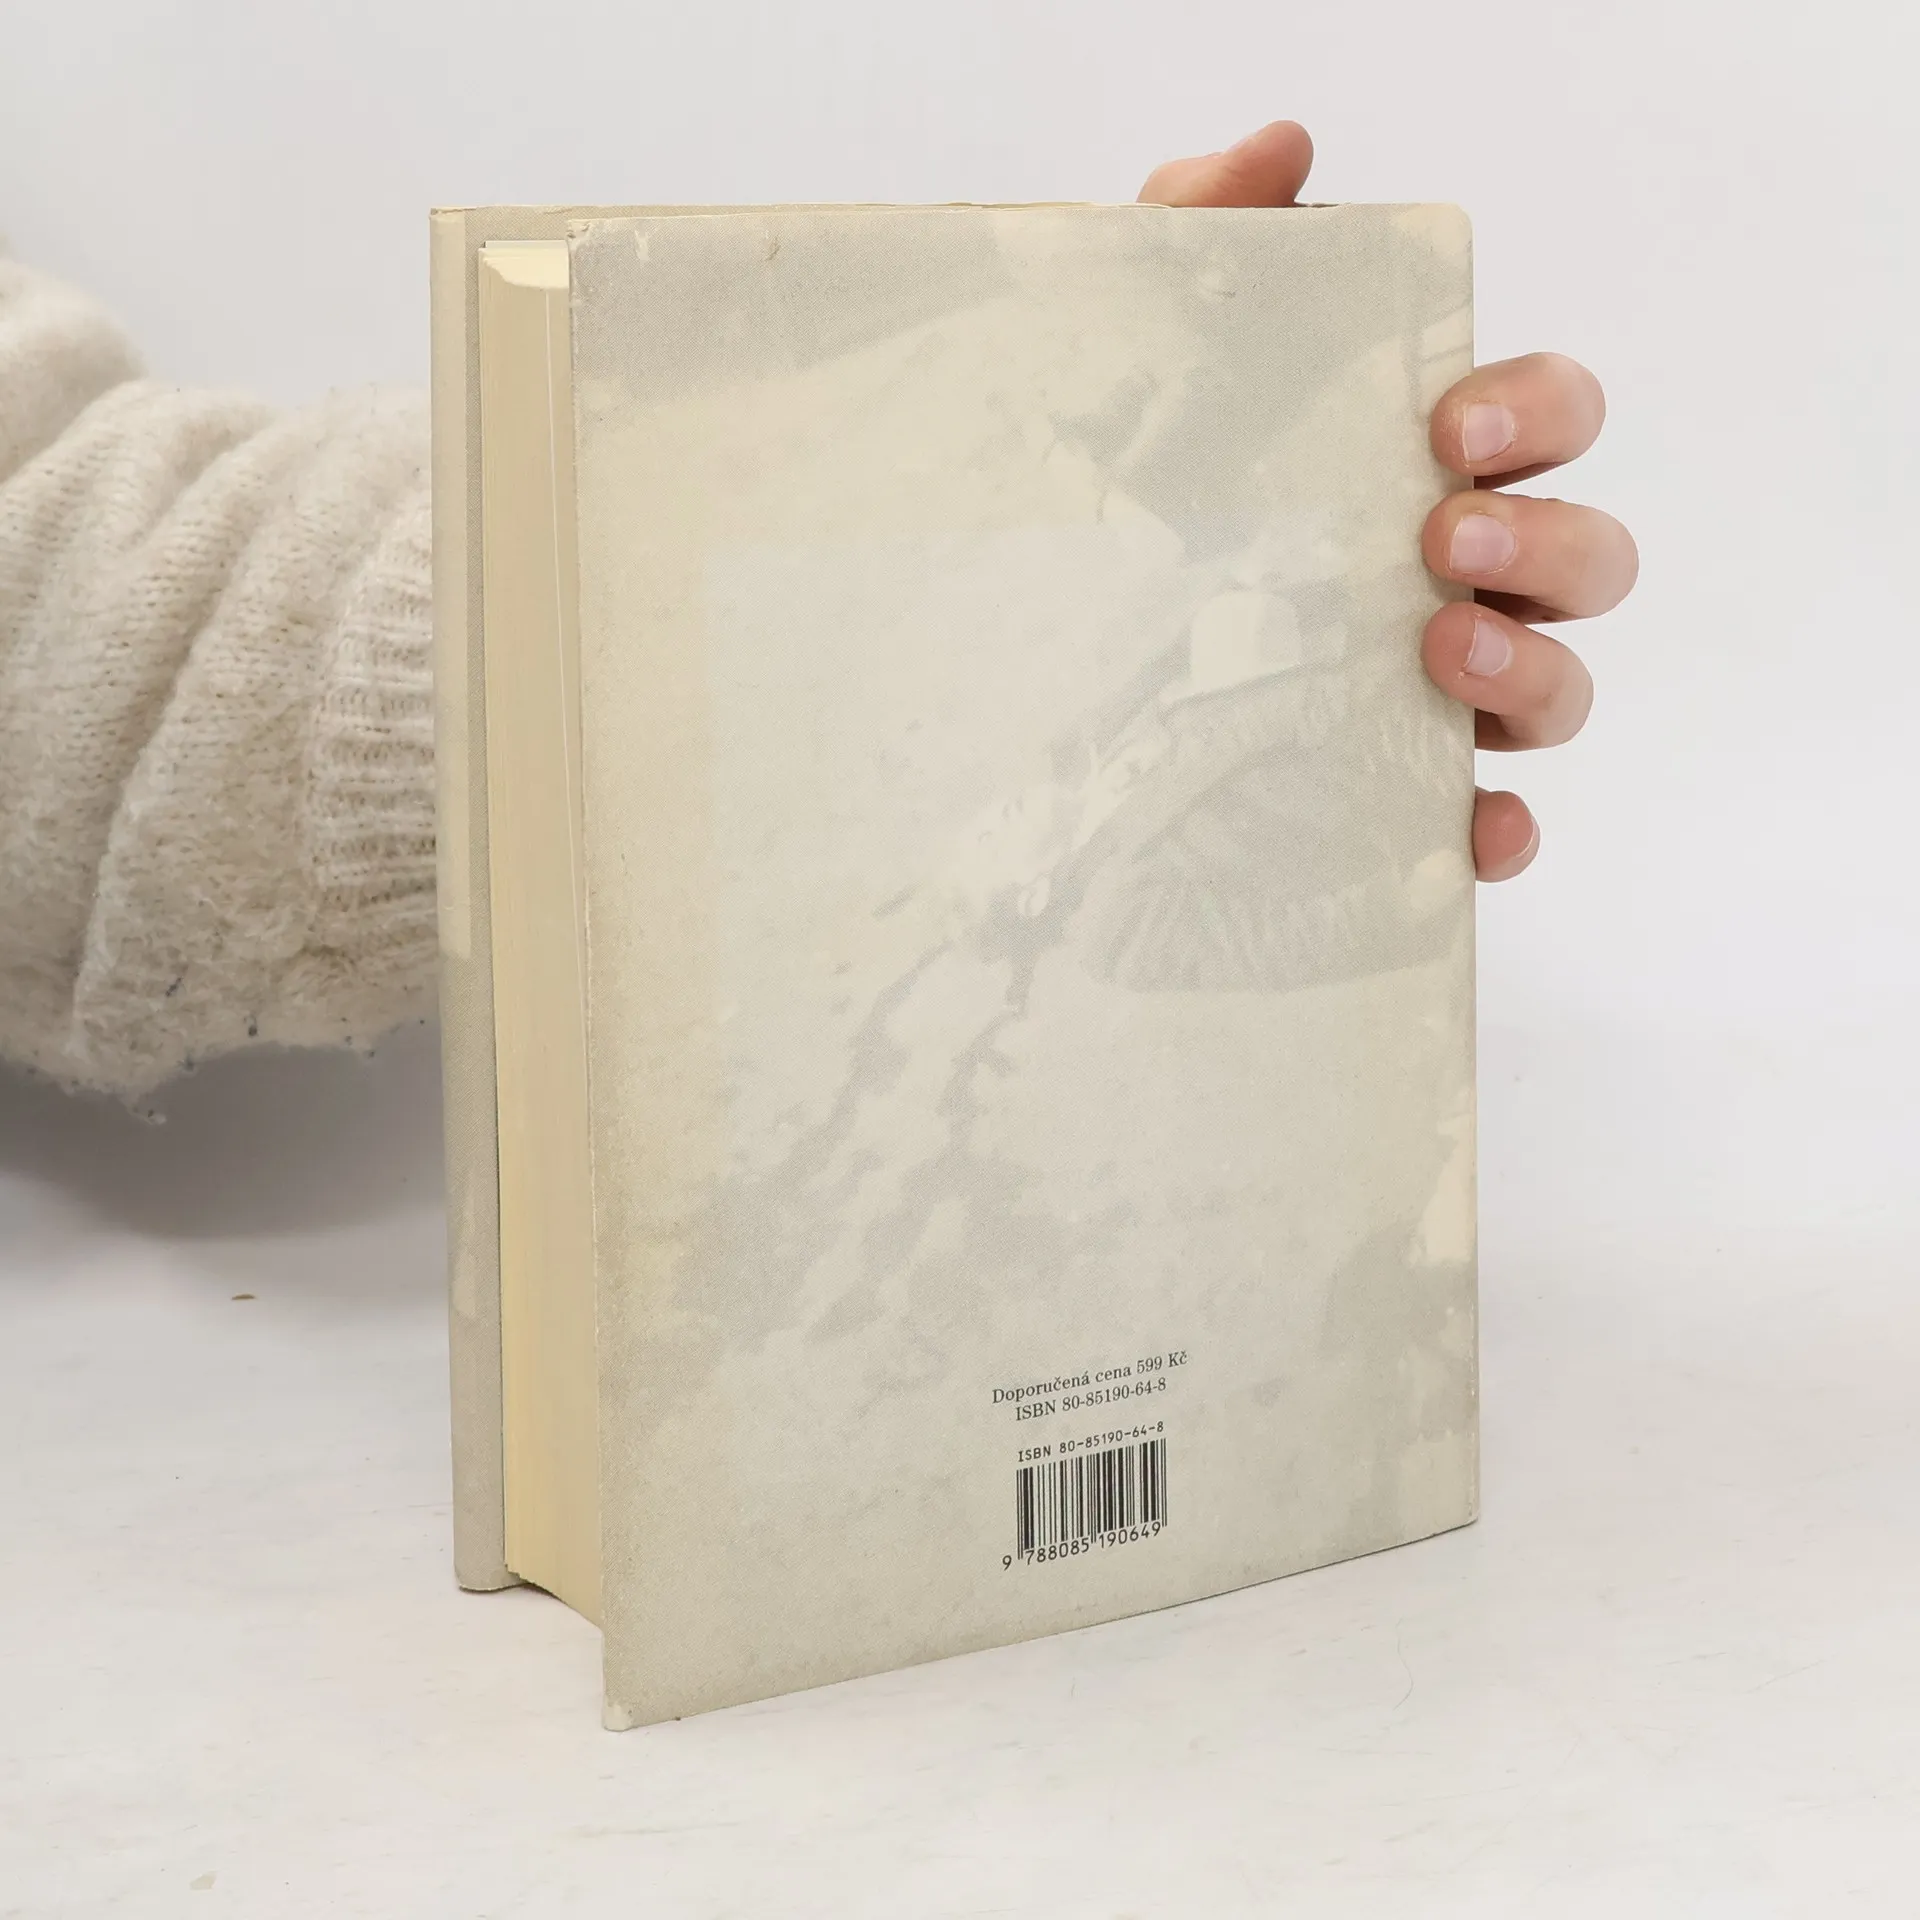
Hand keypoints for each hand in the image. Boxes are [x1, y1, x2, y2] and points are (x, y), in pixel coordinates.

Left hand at [1140, 121, 1635, 881]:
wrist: (1033, 641)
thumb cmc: (1128, 484)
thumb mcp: (1147, 348)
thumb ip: (1209, 229)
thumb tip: (1283, 148)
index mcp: (1426, 469)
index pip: (1548, 418)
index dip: (1537, 409)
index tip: (1451, 421)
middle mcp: (1456, 580)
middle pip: (1587, 558)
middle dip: (1544, 539)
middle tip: (1437, 534)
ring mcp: (1435, 696)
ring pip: (1561, 690)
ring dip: (1533, 670)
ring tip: (1436, 648)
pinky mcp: (1394, 797)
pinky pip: (1488, 826)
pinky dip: (1499, 828)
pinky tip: (1469, 822)